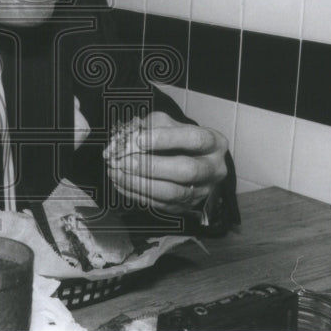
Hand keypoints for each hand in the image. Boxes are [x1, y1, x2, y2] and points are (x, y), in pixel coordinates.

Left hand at [105, 111, 227, 215]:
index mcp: (214, 142)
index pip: (193, 139)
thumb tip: (124, 139)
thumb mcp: (166, 123)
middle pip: (187, 170)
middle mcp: (213, 169)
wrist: (190, 159)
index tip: (138, 138)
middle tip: (124, 160)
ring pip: (173, 193)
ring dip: (140, 183)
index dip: (165, 139)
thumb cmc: (176, 137)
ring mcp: (202, 191)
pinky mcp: (186, 207)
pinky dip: (136, 193)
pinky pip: (161, 205)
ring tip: (116, 172)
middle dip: (151, 166)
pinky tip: (120, 182)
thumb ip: (147, 126)